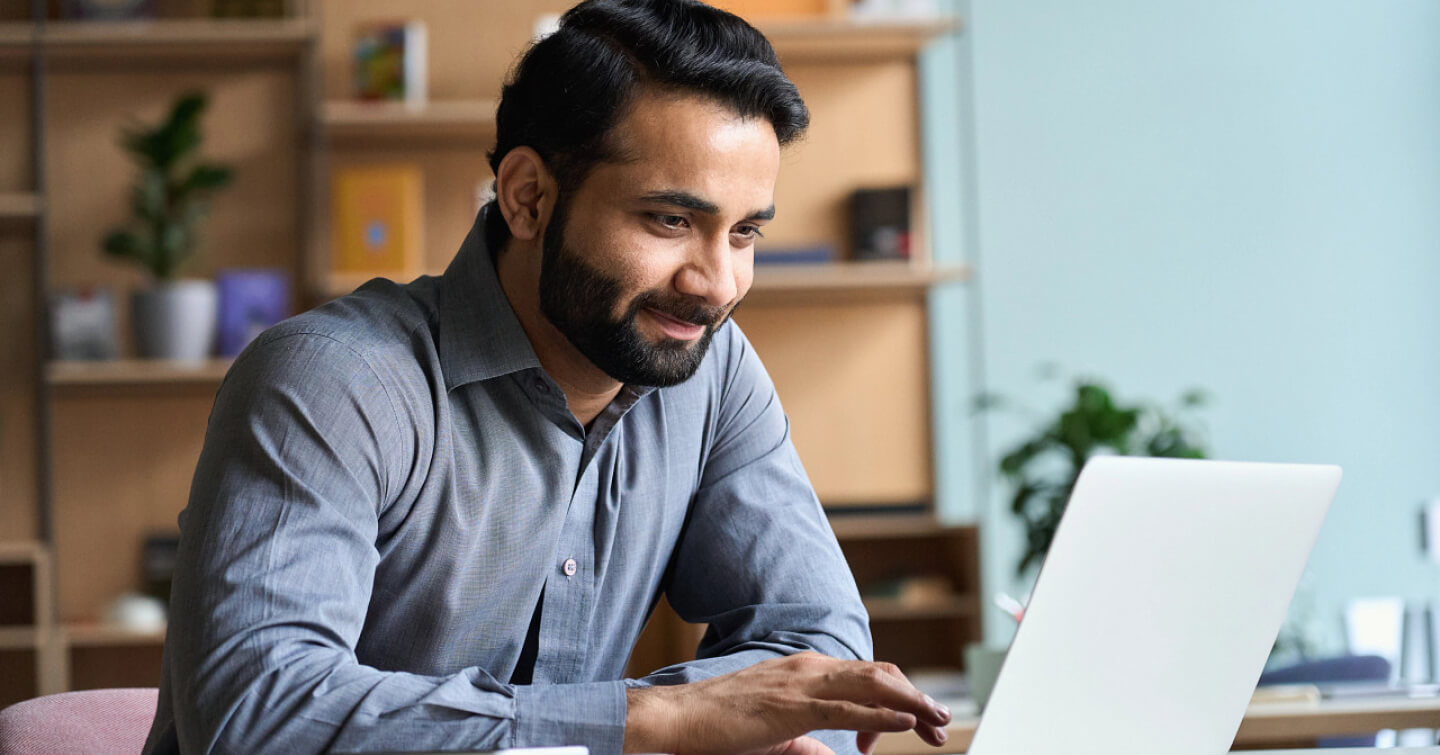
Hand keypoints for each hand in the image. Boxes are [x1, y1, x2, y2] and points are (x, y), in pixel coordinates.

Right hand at [624, 652, 950, 754]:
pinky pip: (846, 708)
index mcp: (806, 671)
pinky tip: (905, 723)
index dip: (898, 699)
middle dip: (916, 698)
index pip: (867, 677)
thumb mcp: (776, 734)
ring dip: (911, 702)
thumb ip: (808, 742)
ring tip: (937, 719)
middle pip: (879, 676)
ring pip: (872, 685)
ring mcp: (801, 684)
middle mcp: (809, 668)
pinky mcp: (792, 707)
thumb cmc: (720, 727)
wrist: (677, 719)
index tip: (912, 728)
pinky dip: (882, 714)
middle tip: (941, 724)